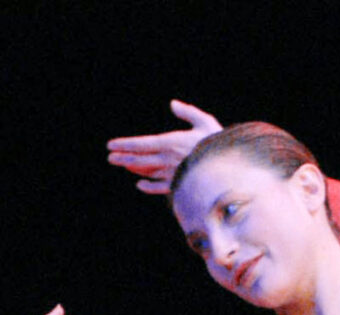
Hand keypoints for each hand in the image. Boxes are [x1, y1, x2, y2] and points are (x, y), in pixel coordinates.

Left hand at [107, 100, 222, 193]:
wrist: (229, 172)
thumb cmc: (218, 143)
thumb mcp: (205, 122)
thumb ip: (189, 112)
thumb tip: (173, 103)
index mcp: (171, 142)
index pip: (141, 144)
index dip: (125, 145)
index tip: (111, 145)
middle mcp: (167, 159)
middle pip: (140, 159)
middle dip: (123, 157)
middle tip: (110, 157)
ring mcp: (172, 174)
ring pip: (147, 172)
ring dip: (133, 168)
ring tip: (123, 164)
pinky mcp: (179, 186)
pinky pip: (159, 187)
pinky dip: (148, 186)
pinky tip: (140, 184)